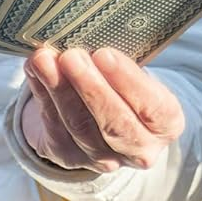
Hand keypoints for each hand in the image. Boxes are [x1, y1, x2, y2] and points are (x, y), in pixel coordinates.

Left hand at [21, 45, 183, 173]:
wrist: (104, 117)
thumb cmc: (128, 86)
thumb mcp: (138, 74)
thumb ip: (122, 65)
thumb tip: (91, 40)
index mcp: (167, 124)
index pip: (152, 106)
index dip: (127, 81)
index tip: (104, 54)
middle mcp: (140, 149)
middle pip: (113, 122)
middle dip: (89, 87)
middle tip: (70, 56)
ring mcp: (104, 160)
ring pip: (79, 127)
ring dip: (59, 90)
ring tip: (44, 59)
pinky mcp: (70, 159)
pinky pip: (54, 129)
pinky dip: (42, 97)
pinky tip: (34, 72)